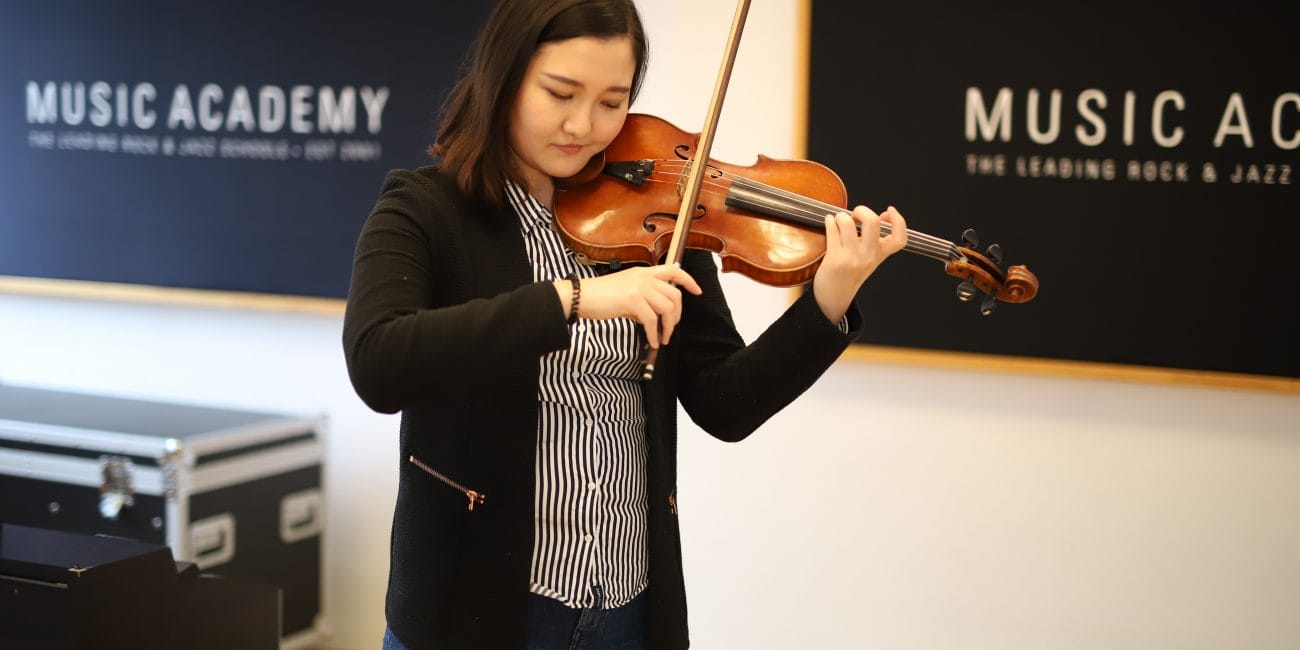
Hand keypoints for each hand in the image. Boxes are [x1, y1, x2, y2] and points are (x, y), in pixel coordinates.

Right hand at [554, 264, 701, 347]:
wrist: (581, 296)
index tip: (697, 291)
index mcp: (644, 273)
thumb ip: (643, 297)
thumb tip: (654, 315)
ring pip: (666, 309)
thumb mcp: (625, 290)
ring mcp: (639, 287)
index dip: (689, 281)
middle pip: (674, 296)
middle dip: (677, 316)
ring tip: (662, 339)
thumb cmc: (600, 296)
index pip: (674, 271)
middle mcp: (644, 277)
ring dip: (667, 328)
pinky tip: (652, 342)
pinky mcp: (633, 300)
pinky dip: (654, 335)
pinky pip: (652, 321)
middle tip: (670, 329)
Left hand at [812, 205, 907, 322]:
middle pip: (873, 222)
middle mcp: (868, 256)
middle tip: (855, 214)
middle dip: (862, 210)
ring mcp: (852, 258)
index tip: (889, 210)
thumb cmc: (850, 273)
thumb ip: (875, 240)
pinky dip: (829, 222)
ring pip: (848, 223)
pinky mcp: (835, 259)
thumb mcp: (869, 258)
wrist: (834, 297)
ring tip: (839, 220)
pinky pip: (832, 230)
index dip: (898, 221)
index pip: (899, 238)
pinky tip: (829, 222)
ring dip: (841, 216)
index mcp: (879, 254)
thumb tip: (880, 216)